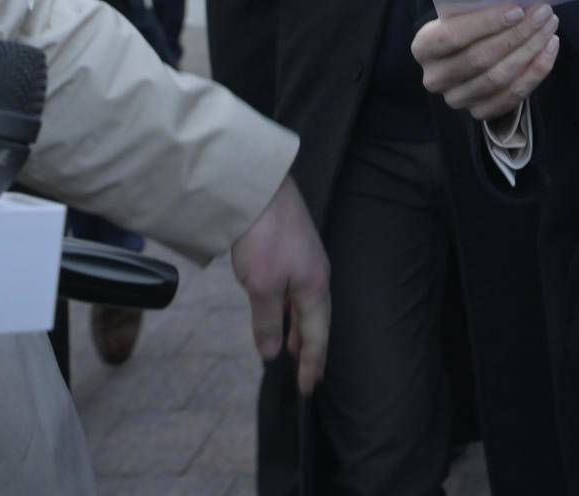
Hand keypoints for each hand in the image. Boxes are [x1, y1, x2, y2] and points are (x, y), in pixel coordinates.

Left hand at [230, 175, 330, 394]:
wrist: (261, 189)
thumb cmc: (264, 236)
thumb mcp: (261, 286)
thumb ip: (267, 322)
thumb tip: (271, 354)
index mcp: (314, 287)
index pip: (317, 335)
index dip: (312, 364)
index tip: (307, 389)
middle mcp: (316, 275)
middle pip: (318, 320)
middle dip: (312, 349)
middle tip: (308, 375)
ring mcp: (306, 260)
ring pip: (307, 305)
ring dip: (302, 329)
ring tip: (295, 348)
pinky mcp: (294, 249)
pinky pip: (298, 290)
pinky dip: (293, 309)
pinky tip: (281, 310)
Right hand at [413, 3, 560, 120]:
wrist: (463, 60)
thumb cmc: (465, 28)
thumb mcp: (461, 14)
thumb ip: (478, 6)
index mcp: (424, 47)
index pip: (452, 36)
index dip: (486, 24)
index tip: (518, 10)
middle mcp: (435, 77)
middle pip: (481, 58)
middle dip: (517, 34)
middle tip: (543, 13)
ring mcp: (456, 99)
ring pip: (500, 77)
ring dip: (531, 50)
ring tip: (549, 27)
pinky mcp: (479, 112)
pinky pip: (513, 95)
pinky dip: (536, 71)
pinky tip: (549, 48)